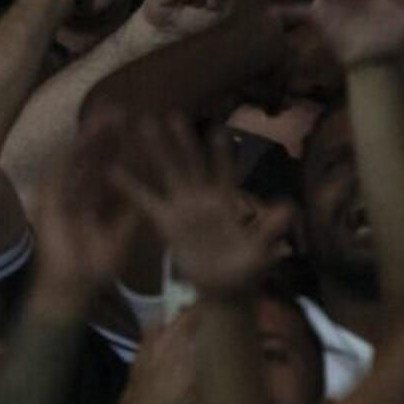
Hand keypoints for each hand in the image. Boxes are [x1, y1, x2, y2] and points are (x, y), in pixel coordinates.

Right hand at [28, 123, 148, 298]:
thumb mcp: (123, 235)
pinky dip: (73, 153)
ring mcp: (62, 195)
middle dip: (107, 135)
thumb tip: (151, 189)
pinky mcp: (48, 200)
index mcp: (94, 201)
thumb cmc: (95, 268)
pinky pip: (61, 171)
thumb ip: (133, 212)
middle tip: (123, 111)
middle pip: (94, 157)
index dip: (122, 149)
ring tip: (107, 117)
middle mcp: (78, 194)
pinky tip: (85, 136)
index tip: (138, 128)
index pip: (109, 168)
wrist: (72, 288)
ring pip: (78, 159)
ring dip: (91, 137)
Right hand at [108, 116, 276, 296]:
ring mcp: (183, 208)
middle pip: (191, 164)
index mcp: (226, 202)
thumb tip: (289, 207)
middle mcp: (203, 199)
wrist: (224, 288)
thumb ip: (269, 228)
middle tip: (172, 115)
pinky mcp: (166, 223)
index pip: (224, 172)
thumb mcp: (260, 251)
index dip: (221, 154)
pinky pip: (146, 202)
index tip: (217, 131)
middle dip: (182, 141)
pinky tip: (113, 172)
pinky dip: (131, 188)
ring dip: (156, 151)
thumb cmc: (246, 269)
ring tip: (143, 126)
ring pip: (168, 173)